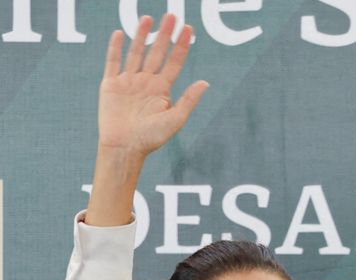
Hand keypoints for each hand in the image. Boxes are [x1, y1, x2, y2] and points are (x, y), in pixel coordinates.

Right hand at [86, 14, 206, 226]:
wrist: (125, 147)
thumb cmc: (151, 138)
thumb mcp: (176, 119)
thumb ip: (189, 99)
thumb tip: (206, 82)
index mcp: (163, 89)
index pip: (175, 62)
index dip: (182, 46)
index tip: (189, 29)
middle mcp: (146, 82)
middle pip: (157, 52)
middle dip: (165, 34)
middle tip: (172, 16)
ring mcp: (128, 81)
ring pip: (136, 52)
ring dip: (142, 35)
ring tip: (148, 18)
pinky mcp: (110, 84)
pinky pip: (113, 62)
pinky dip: (116, 48)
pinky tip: (120, 33)